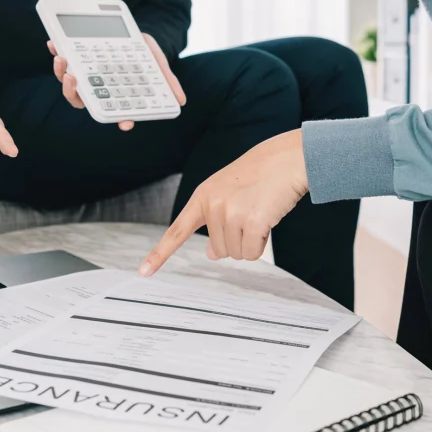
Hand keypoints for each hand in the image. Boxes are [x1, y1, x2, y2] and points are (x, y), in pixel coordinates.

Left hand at [47, 33, 185, 131]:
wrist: (131, 30)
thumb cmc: (143, 51)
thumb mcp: (157, 61)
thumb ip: (166, 79)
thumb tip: (182, 101)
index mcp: (116, 93)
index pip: (114, 111)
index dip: (117, 118)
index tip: (123, 121)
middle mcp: (96, 87)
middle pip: (81, 99)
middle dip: (73, 92)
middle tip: (72, 78)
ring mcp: (83, 74)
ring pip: (67, 82)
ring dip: (60, 72)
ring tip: (62, 57)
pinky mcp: (74, 57)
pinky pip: (61, 58)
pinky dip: (56, 51)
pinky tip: (53, 42)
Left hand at [138, 130, 307, 276]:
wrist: (288, 158)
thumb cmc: (262, 174)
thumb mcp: (230, 194)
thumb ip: (215, 221)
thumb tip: (211, 254)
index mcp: (203, 196)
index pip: (177, 231)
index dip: (159, 254)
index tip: (143, 272)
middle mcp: (212, 205)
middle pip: (219, 251)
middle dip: (238, 240)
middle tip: (251, 213)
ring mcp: (230, 213)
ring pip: (236, 254)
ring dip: (252, 242)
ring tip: (260, 213)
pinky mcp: (252, 222)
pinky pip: (252, 253)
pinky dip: (262, 244)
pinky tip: (268, 220)